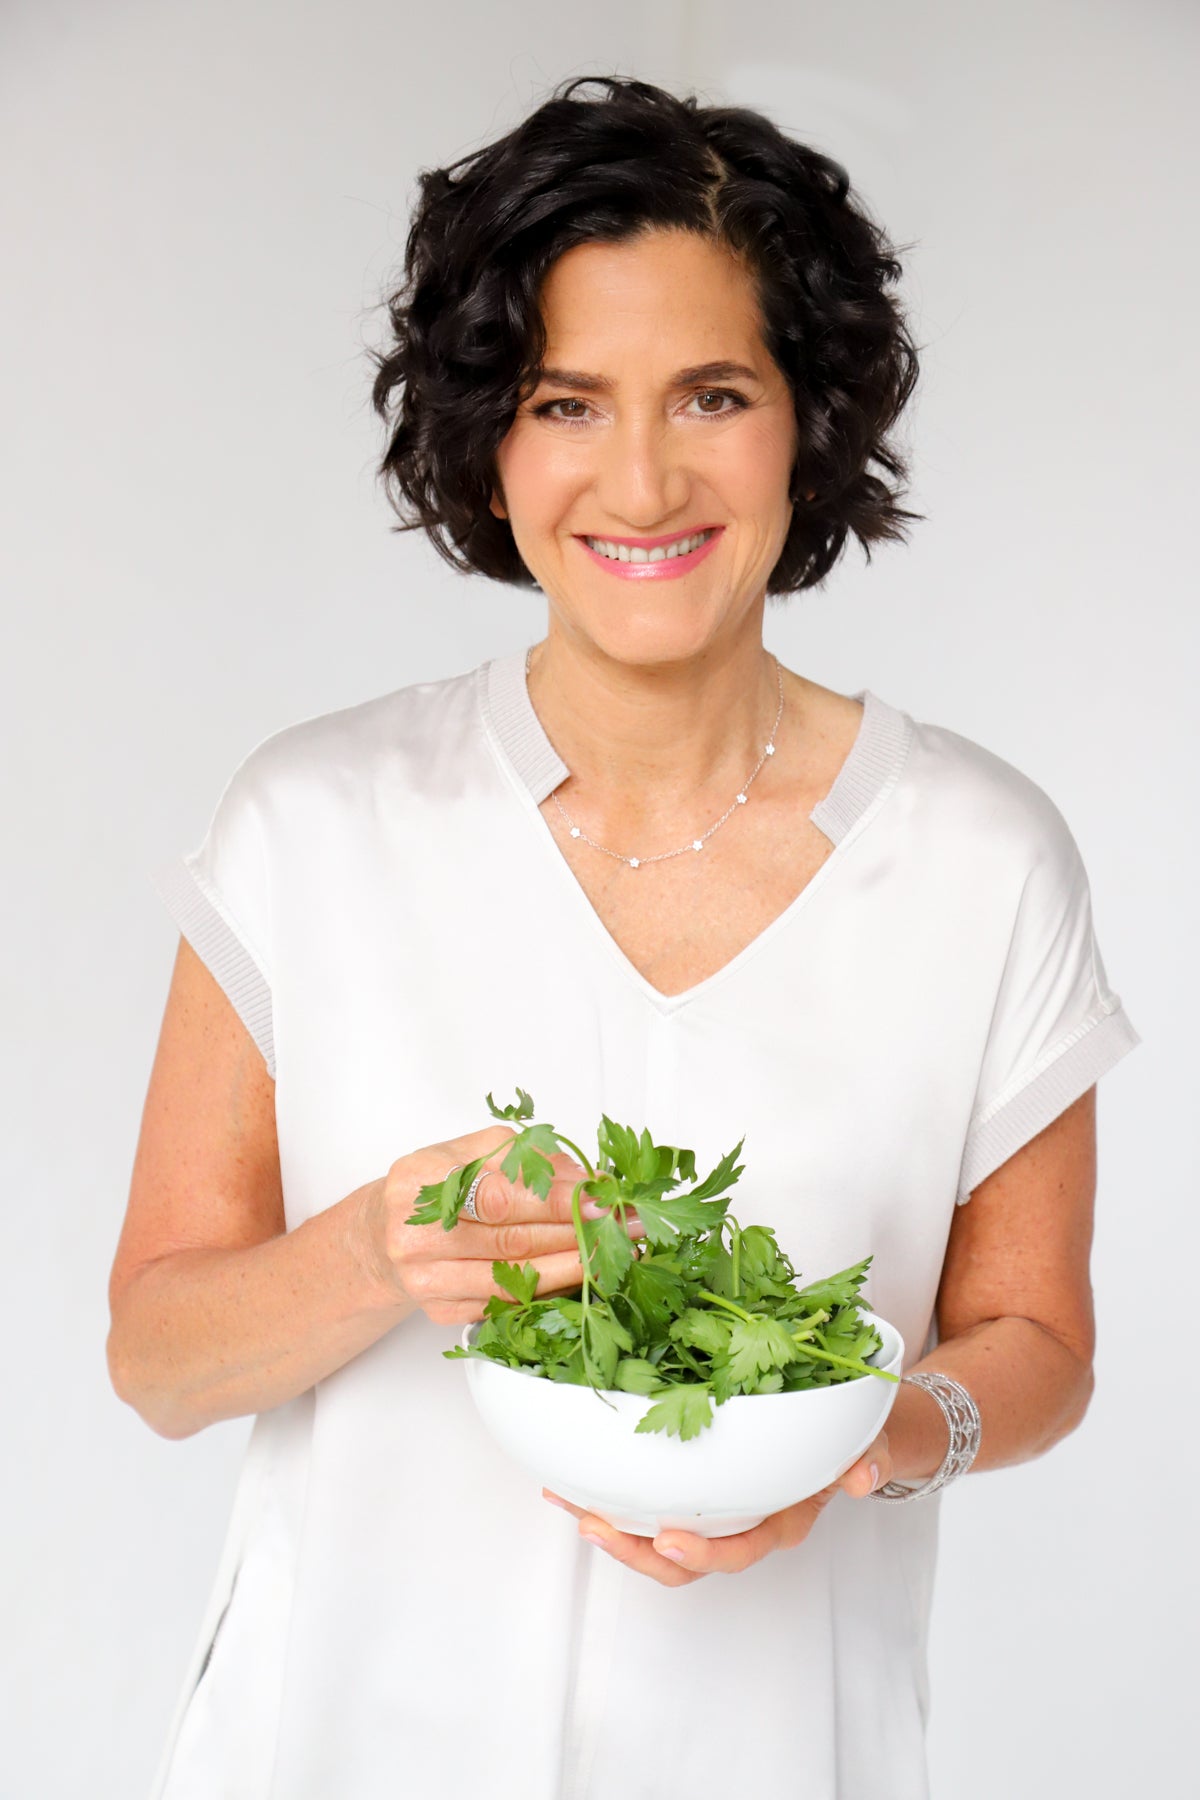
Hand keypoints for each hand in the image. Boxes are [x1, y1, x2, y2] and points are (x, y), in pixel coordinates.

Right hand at [360, 1125, 642, 1323]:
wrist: (378, 1238)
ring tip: (621, 1252)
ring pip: (515, 1277)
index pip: (497, 1193)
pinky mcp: (441, 1312)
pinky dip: (551, 1288)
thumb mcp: (466, 1151)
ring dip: (575, 1265)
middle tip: (630, 1224)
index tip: (602, 1197)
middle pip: (511, 1238)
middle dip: (578, 1231)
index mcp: (418, 1180)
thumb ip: (522, 1157)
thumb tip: (585, 1177)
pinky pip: (507, 1303)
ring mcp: (425, 1280)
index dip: (554, 1197)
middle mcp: (414, 1234)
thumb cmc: (432, 1185)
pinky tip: (585, 1274)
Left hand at [543, 1429, 892, 1585]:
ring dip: (611, 1527)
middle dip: (635, 1551)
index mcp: (780, 1521)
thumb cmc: (855, 1443)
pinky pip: (647, 1505)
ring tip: (569, 1504)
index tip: (669, 1539)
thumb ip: (869, 1460)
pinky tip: (570, 1479)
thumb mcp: (872, 1446)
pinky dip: (608, 1495)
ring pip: (656, 1540)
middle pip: (683, 1562)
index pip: (739, 1550)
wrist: (854, 1439)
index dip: (703, 1552)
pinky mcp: (692, 1493)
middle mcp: (742, 1526)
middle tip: (593, 1526)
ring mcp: (714, 1513)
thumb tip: (860, 1477)